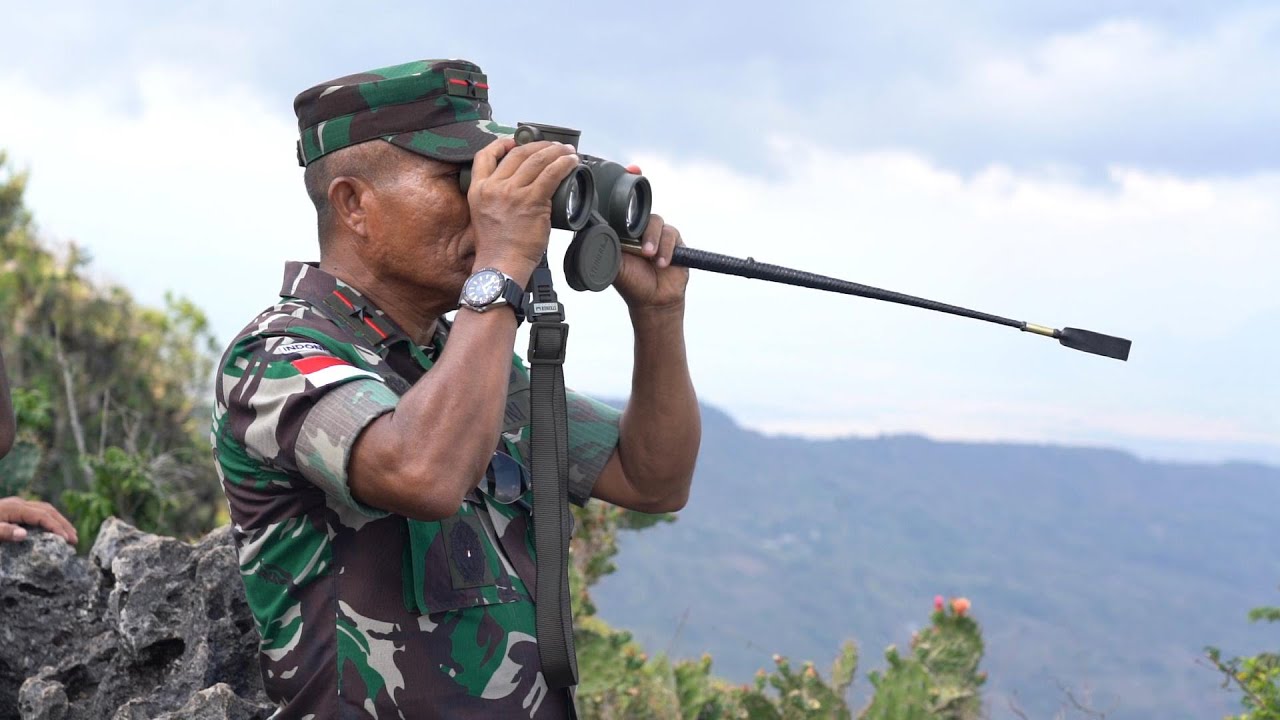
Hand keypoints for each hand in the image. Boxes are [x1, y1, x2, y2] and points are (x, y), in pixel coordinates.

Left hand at [0, 497, 76, 543]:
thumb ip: (4, 531)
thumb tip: (24, 535)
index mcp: (14, 507)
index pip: (42, 515)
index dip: (55, 526)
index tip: (66, 539)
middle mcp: (19, 503)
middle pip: (48, 510)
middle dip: (63, 524)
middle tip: (75, 539)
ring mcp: (17, 505)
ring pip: (45, 509)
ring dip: (59, 520)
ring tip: (70, 534)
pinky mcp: (14, 509)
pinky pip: (38, 511)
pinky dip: (50, 519)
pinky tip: (53, 528)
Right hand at [467, 138, 579, 283]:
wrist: (500, 267)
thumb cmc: (497, 248)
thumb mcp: (484, 216)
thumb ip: (496, 198)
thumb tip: (520, 188)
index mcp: (478, 190)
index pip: (484, 156)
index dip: (501, 144)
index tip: (514, 142)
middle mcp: (493, 187)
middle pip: (517, 154)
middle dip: (538, 146)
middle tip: (552, 147)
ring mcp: (512, 193)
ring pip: (536, 160)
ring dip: (555, 152)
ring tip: (567, 152)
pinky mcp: (531, 201)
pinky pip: (551, 174)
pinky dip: (564, 164)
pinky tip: (572, 162)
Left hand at [613, 209, 688, 314]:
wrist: (655, 301)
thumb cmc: (634, 284)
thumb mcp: (616, 268)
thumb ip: (608, 251)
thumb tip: (597, 240)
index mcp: (624, 236)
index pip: (623, 219)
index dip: (625, 223)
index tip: (627, 238)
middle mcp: (640, 233)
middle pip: (642, 217)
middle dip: (645, 234)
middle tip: (645, 252)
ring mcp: (657, 236)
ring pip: (657, 223)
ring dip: (657, 242)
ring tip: (654, 260)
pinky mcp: (674, 242)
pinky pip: (672, 235)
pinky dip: (668, 249)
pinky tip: (663, 264)